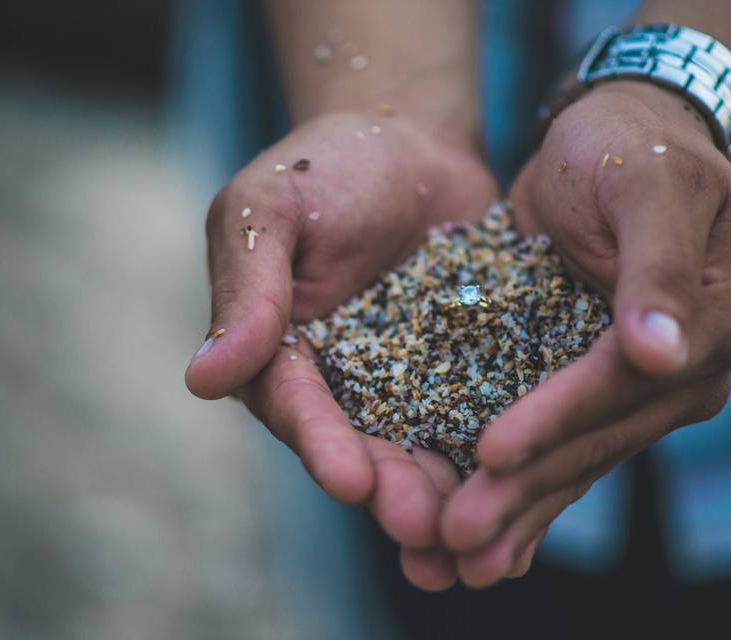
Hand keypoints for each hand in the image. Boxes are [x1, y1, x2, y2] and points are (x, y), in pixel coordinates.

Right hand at [185, 110, 499, 589]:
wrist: (409, 142)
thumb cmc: (324, 167)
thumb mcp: (269, 210)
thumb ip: (246, 290)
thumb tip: (201, 380)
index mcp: (280, 353)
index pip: (295, 406)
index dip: (322, 444)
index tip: (348, 480)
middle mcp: (340, 383)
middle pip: (363, 445)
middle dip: (392, 489)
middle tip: (424, 526)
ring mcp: (407, 382)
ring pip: (424, 445)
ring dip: (447, 490)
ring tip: (479, 529)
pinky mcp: (465, 371)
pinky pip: (483, 412)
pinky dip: (500, 453)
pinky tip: (529, 486)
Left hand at [439, 81, 730, 586]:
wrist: (614, 137)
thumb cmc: (632, 145)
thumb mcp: (647, 185)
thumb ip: (657, 270)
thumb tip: (666, 359)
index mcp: (709, 323)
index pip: (621, 384)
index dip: (556, 419)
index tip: (490, 451)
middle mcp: (679, 371)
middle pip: (594, 439)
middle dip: (525, 488)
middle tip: (456, 536)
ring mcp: (634, 386)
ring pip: (573, 458)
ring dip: (516, 510)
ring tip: (455, 557)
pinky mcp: (588, 384)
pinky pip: (557, 445)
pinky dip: (523, 488)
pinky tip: (487, 535)